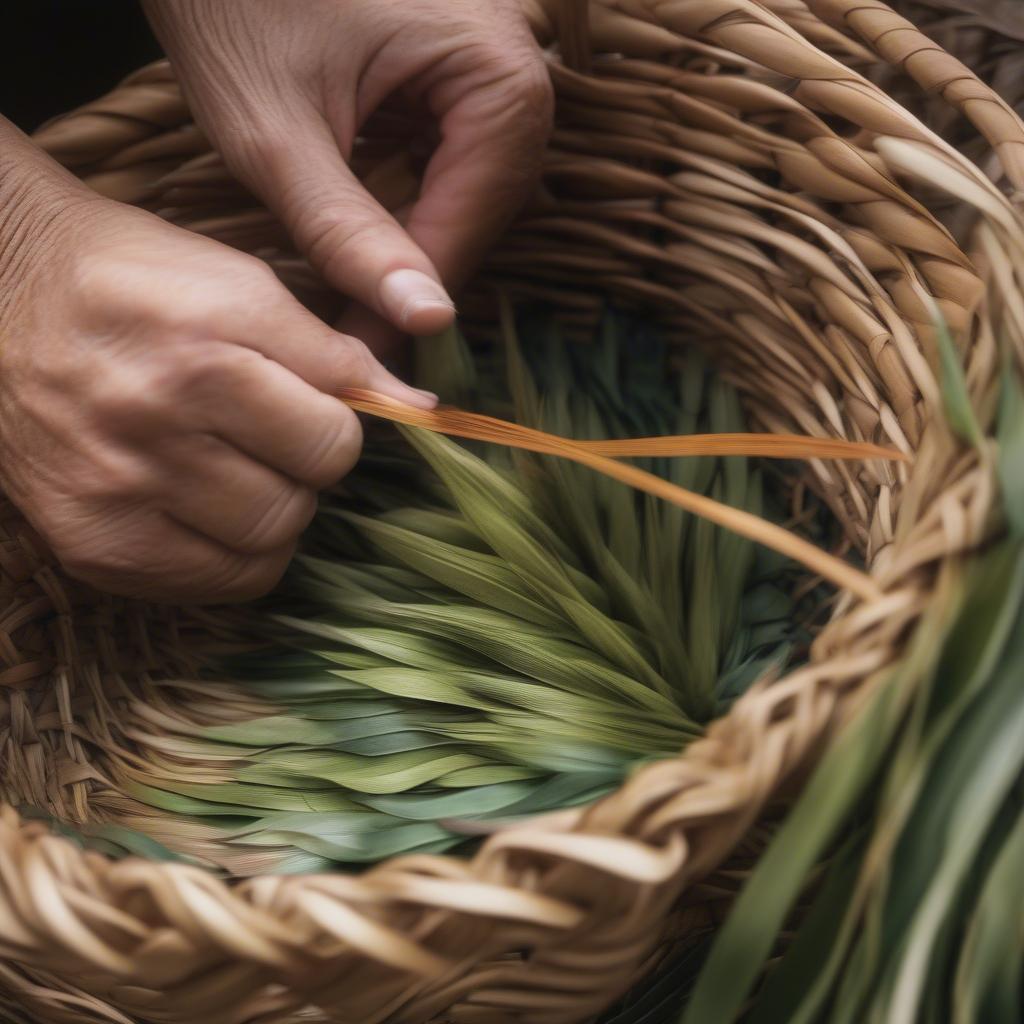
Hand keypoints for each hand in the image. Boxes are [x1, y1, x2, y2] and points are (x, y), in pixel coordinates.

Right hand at [0, 141, 433, 603]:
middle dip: (313, 463)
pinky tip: (211, 510)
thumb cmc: (133, 283)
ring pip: (272, 536)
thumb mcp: (239, 283)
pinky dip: (237, 554)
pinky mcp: (94, 542)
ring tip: (240, 470)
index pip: (339, 423)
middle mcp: (159, 410)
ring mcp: (120, 484)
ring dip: (278, 509)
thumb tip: (422, 411)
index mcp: (207, 334)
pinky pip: (219, 581)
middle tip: (276, 438)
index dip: (343, 418)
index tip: (320, 408)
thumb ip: (332, 348)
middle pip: (312, 482)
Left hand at [142, 0, 552, 350]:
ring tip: (357, 297)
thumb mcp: (278, 134)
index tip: (367, 357)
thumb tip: (424, 322)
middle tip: (359, 335)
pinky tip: (368, 233)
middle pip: (483, 207)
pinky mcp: (457, 66)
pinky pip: (453, 157)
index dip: (417, 294)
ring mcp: (489, 62)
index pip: (473, 215)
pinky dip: (412, 201)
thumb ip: (349, 233)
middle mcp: (516, 64)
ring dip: (416, 240)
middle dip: (420, 269)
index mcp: (495, 69)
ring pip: (472, 189)